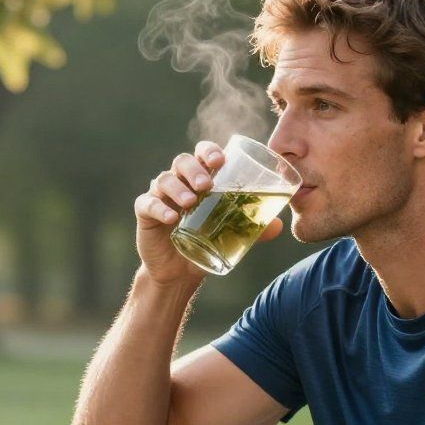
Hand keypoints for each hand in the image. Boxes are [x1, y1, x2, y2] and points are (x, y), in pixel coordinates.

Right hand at [134, 141, 283, 287]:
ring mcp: (160, 196)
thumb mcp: (232, 235)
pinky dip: (159, 207)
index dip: (209, 151)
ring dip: (178, 188)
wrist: (180, 272)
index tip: (220, 160)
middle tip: (206, 185)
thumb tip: (279, 225)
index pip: (202, 154)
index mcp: (199, 179)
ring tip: (191, 202)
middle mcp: (179, 182)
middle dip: (194, 169)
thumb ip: (254, 228)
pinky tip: (171, 217)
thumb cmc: (206, 244)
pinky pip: (147, 204)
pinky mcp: (145, 213)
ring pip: (164, 179)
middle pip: (182, 162)